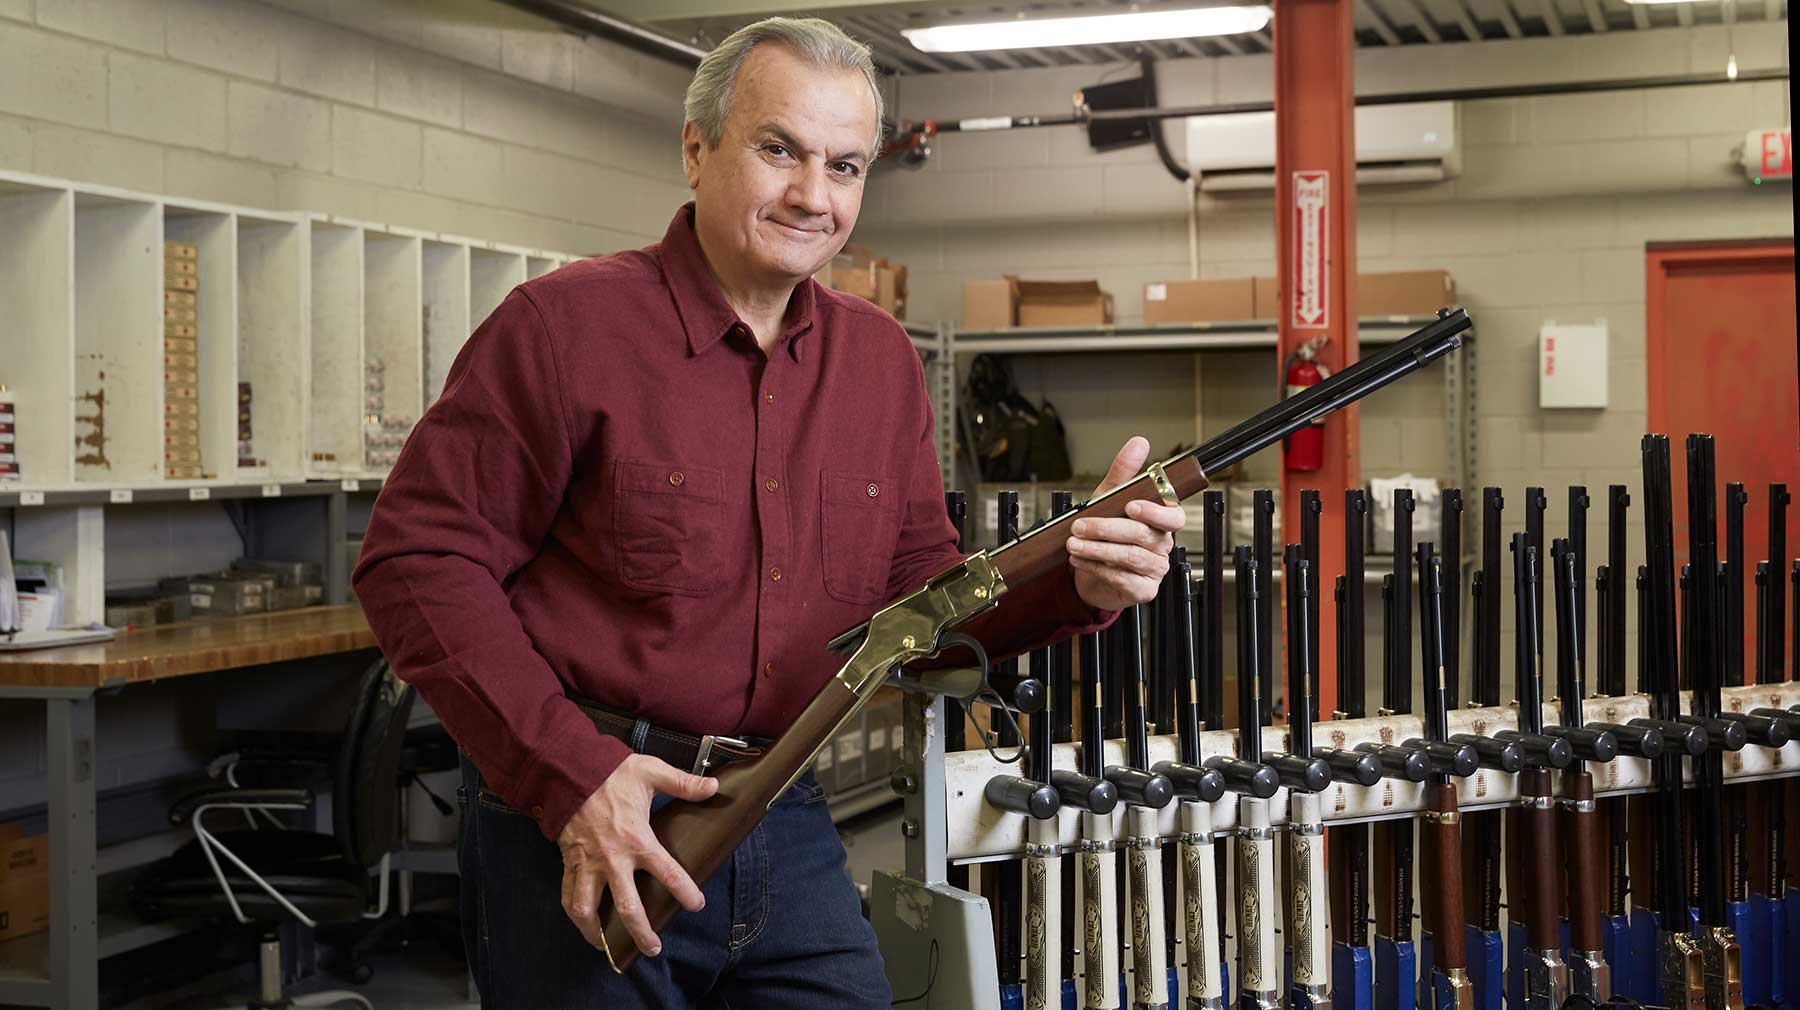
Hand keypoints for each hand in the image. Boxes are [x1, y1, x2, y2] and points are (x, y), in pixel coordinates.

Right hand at [557, 754, 717, 957]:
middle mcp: (612, 859)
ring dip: (599, 933)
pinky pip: (568, 895)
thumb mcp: (651, 772)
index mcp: (637, 839)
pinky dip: (574, 914)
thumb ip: (683, 783)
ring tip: (608, 947)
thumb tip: (713, 786)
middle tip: (654, 948)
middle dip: (642, 933)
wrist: (567, 770)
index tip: (696, 905)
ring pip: (589, 910)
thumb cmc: (610, 772)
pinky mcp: (570, 862)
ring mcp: (588, 864)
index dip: (685, 892)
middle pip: (628, 908)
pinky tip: (584, 923)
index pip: (668, 873)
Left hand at [1068, 436, 1185, 611]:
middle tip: (1081, 525)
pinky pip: (1122, 579)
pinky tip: (1081, 560)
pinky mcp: (1143, 590)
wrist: (1092, 572)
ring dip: (1097, 549)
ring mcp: (1155, 569)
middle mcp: (1162, 545)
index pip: (1172, 516)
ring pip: (1129, 557)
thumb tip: (1139, 443)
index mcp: (1162, 522)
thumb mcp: (1110, 498)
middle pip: (1142, 535)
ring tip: (1074, 543)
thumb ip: (1124, 472)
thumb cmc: (1107, 532)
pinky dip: (1097, 568)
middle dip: (1107, 529)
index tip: (1130, 505)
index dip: (1154, 511)